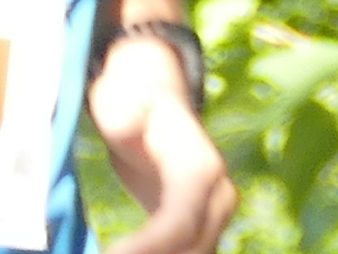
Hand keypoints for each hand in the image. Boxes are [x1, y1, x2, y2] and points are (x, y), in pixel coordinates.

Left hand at [90, 36, 234, 253]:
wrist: (153, 98)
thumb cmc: (132, 98)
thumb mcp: (120, 99)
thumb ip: (123, 116)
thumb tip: (124, 128)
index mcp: (200, 168)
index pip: (180, 222)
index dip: (150, 245)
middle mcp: (217, 197)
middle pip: (193, 249)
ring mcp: (212, 214)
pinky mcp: (197, 226)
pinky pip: (185, 252)